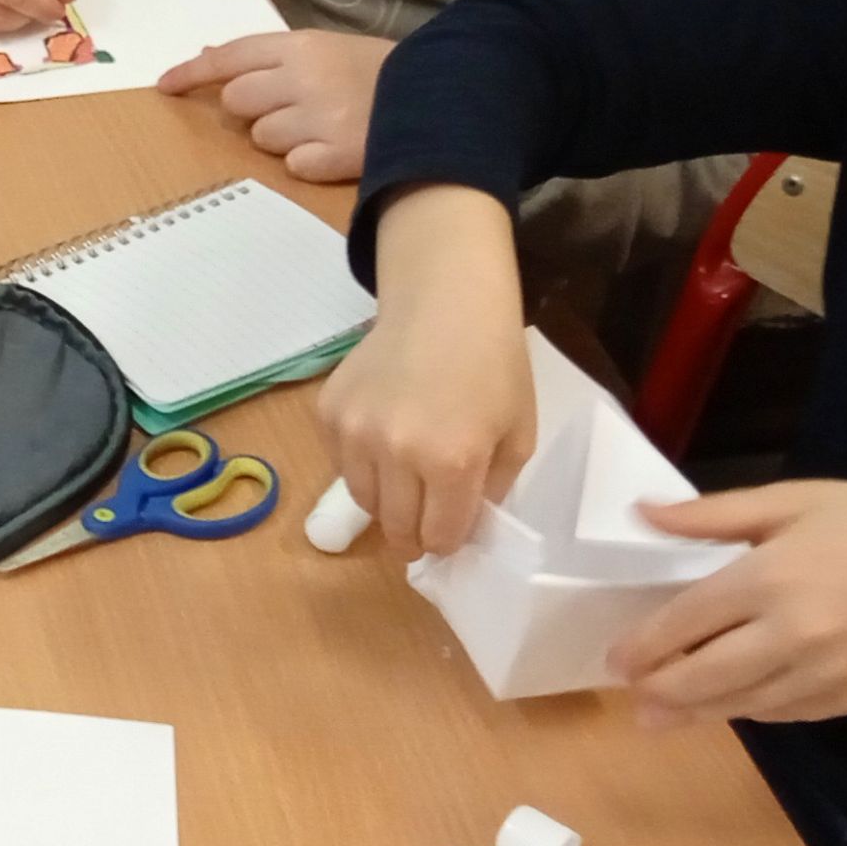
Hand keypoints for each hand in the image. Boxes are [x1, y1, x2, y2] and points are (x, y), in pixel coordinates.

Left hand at [158, 29, 388, 181]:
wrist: (443, 96)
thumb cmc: (378, 72)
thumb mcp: (326, 48)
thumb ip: (270, 55)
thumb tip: (210, 53)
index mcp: (302, 46)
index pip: (231, 57)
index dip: (193, 72)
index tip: (165, 87)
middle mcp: (304, 79)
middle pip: (238, 103)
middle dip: (251, 111)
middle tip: (284, 110)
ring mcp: (320, 118)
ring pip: (263, 139)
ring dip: (282, 138)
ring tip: (321, 128)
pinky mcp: (337, 155)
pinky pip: (294, 166)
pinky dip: (307, 162)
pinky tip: (334, 149)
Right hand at [318, 185, 530, 554]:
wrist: (444, 304)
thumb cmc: (493, 366)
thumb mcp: (517, 434)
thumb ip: (492, 489)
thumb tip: (462, 523)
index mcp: (450, 462)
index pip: (439, 535)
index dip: (447, 541)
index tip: (448, 534)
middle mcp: (396, 453)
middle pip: (396, 527)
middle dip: (413, 536)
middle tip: (421, 530)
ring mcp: (355, 431)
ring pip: (363, 500)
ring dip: (385, 504)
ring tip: (402, 485)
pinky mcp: (329, 412)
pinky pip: (340, 463)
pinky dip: (360, 465)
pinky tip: (382, 440)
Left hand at [612, 485, 846, 723]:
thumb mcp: (792, 501)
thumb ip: (713, 515)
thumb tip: (645, 515)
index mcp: (772, 576)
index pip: (687, 621)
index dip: (644, 645)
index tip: (616, 659)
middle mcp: (795, 632)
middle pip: (706, 676)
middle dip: (661, 692)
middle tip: (634, 700)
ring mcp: (826, 673)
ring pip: (743, 704)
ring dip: (699, 712)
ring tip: (664, 716)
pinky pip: (785, 714)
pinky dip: (752, 711)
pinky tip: (730, 706)